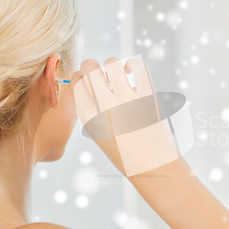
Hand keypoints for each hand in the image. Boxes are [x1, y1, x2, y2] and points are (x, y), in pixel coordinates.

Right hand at [71, 57, 158, 175]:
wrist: (152, 165)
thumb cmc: (124, 152)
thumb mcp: (98, 134)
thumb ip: (90, 109)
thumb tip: (89, 80)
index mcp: (88, 117)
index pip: (76, 81)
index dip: (82, 76)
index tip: (89, 80)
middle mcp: (105, 105)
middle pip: (89, 66)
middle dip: (93, 65)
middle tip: (101, 74)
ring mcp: (127, 99)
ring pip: (112, 62)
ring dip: (112, 65)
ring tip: (118, 76)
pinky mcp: (148, 95)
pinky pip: (137, 65)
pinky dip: (133, 65)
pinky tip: (132, 74)